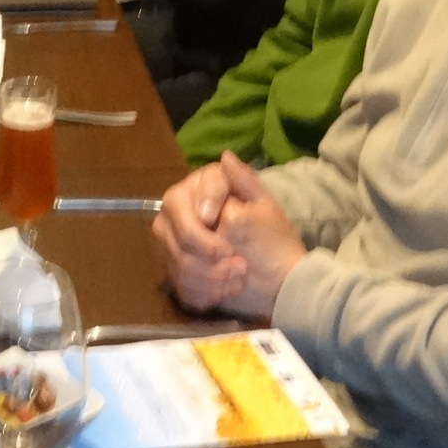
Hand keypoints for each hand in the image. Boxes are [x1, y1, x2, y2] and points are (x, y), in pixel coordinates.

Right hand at [153, 156, 298, 319]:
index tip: (226, 233)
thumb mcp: (264, 205)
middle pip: (170, 231)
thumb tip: (225, 156)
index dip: (200, 222)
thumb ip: (243, 180)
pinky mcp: (176, 273)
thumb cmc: (271, 237)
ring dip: (209, 275)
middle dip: (204, 251)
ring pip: (176, 260)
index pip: (181, 200)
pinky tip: (227, 291)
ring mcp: (172, 245)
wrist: (277, 277)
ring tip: (239, 278)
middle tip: (237, 263)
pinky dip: (204, 291)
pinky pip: (179, 284)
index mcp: (196, 191)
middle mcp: (177, 215)